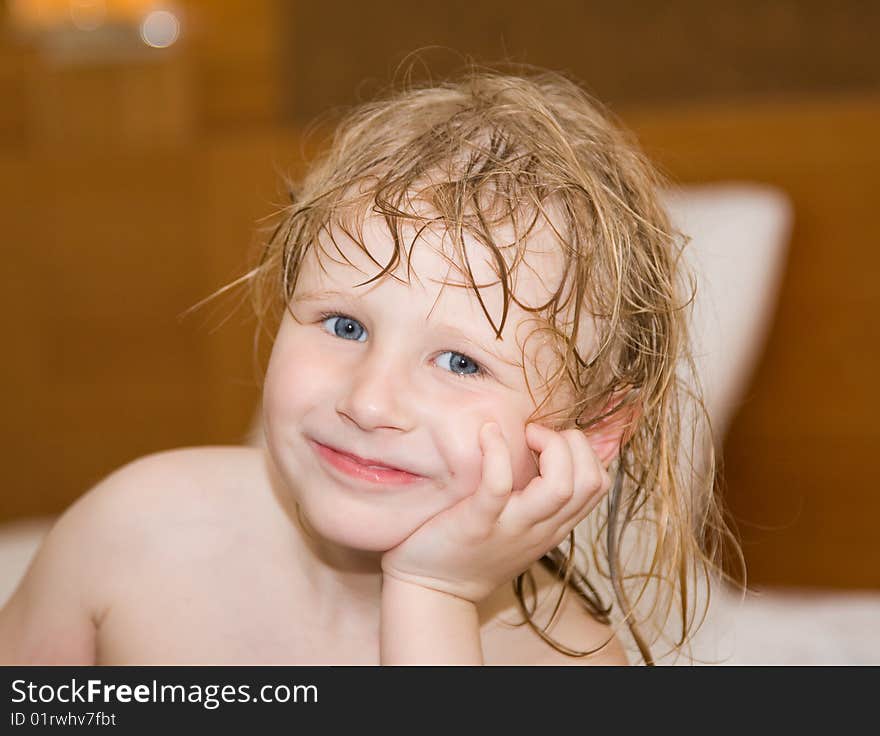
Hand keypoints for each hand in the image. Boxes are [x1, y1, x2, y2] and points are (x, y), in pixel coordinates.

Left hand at [380, 421, 611, 603]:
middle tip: (537, 435)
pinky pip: (498, 484)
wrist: (434, 592)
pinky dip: (496, 450)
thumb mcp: (521, 528)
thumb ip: (538, 500)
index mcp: (554, 526)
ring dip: (549, 446)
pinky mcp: (477, 525)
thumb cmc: (474, 550)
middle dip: (573, 443)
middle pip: (589, 482)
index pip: (599, 485)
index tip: (552, 441)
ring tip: (524, 435)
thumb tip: (548, 450)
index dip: (586, 451)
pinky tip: (487, 433)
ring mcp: (511, 527)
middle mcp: (541, 528)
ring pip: (560, 487)